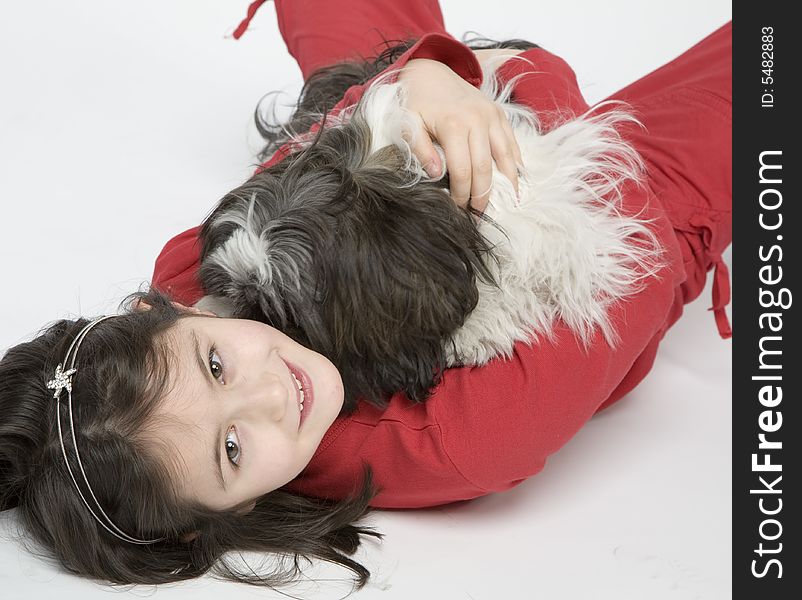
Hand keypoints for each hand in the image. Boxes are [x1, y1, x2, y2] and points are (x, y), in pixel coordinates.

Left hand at [397, 58, 522, 212]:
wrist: (432, 70)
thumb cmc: (417, 101)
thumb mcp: (409, 124)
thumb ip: (420, 149)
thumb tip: (436, 174)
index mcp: (454, 125)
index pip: (462, 171)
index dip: (461, 194)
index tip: (457, 209)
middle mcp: (478, 121)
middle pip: (486, 169)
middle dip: (483, 195)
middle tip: (479, 214)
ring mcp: (492, 116)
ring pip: (506, 158)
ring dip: (506, 184)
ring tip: (505, 204)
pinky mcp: (500, 114)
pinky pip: (513, 143)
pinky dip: (516, 164)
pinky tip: (515, 182)